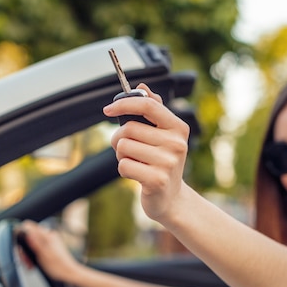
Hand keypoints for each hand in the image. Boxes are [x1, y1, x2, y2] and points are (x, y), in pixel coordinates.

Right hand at [20, 220, 81, 283]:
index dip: (20, 235)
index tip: (19, 247)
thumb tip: (26, 231)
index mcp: (47, 236)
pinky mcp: (51, 246)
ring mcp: (50, 241)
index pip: (28, 226)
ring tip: (30, 265)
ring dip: (28, 254)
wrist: (69, 273)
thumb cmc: (58, 267)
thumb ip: (34, 242)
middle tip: (26, 261)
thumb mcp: (42, 256)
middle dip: (24, 249)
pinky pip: (38, 247)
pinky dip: (34, 255)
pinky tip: (34, 264)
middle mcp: (49, 236)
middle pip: (29, 236)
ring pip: (32, 243)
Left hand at [103, 83, 190, 221]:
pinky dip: (124, 170)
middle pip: (129, 129)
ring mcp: (168, 162)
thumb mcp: (163, 135)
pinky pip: (124, 165)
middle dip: (120, 139)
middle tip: (128, 149)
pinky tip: (137, 174)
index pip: (148, 106)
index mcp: (178, 128)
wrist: (171, 198)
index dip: (124, 104)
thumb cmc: (163, 163)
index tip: (108, 109)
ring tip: (136, 162)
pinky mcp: (156, 180)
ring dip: (122, 155)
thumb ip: (153, 110)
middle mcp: (176, 143)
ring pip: (124, 147)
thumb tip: (141, 87)